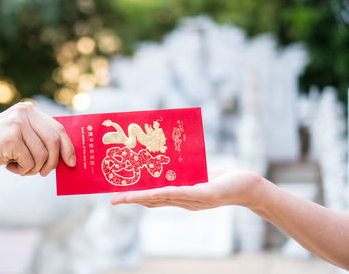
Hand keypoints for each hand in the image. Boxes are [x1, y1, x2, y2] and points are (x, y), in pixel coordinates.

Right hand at [0, 101, 75, 175]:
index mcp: (30, 110)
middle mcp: (25, 113)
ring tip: (21, 168)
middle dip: (53, 162)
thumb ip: (40, 139)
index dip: (68, 147)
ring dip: (34, 169)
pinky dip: (23, 170)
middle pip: (54, 141)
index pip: (58, 128)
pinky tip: (10, 167)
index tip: (72, 162)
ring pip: (42, 155)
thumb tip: (67, 157)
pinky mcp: (11, 138)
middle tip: (45, 173)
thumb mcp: (21, 136)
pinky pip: (29, 162)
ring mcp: (17, 124)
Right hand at [110, 169, 263, 209]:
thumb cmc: (225, 178)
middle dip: (131, 200)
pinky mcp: (204, 195)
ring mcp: (193, 200)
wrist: (249, 186)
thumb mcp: (200, 174)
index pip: (154, 199)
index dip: (136, 197)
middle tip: (112, 199)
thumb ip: (184, 171)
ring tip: (124, 197)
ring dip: (141, 198)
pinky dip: (164, 192)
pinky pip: (180, 193)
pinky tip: (152, 192)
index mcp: (182, 197)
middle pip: (153, 201)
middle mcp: (185, 201)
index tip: (118, 195)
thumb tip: (167, 160)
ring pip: (162, 199)